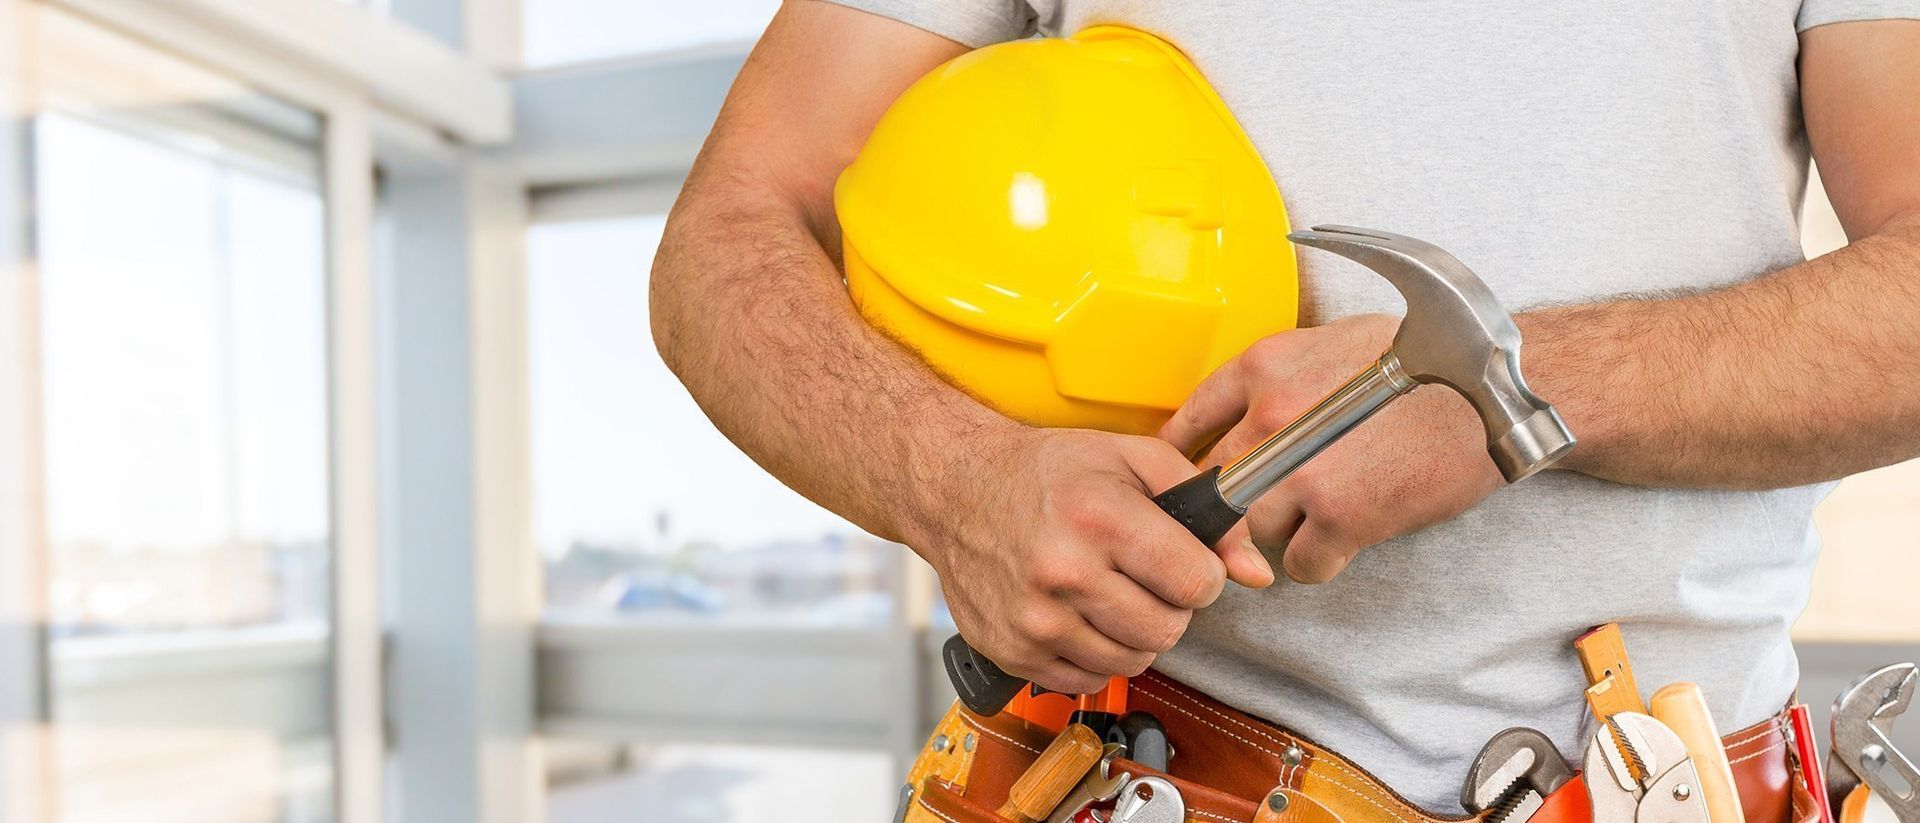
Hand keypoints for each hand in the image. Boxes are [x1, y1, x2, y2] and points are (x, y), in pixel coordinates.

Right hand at [909, 427, 1266, 693]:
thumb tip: (1254, 570)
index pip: (1196, 583)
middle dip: (1170, 605)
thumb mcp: (1131, 459)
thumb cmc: (1042, 471)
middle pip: (1169, 629)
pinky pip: (1088, 679)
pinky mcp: (1014, 651)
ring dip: (1134, 632)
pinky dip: (1095, 653)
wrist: (955, 488)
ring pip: (1133, 660)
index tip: (1182, 562)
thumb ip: (1203, 506)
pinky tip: (1078, 614)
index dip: (1200, 573)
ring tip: (1108, 592)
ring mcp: (1035, 619)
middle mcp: (1063, 572)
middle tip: (1143, 576)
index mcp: (1099, 518)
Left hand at [1158, 314, 1503, 583]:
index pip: (1191, 420)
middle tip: (1268, 506)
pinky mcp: (1339, 516)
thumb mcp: (1336, 341)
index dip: (1183, 457)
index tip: (1184, 479)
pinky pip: (1298, 563)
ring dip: (1280, 533)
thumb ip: (1281, 377)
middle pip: (1216, 484)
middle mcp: (1271, 414)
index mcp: (1265, 365)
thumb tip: (1243, 415)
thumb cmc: (1431, 363)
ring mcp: (1301, 468)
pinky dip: (1319, 561)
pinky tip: (1346, 539)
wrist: (1497, 394)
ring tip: (1322, 515)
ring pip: (1251, 529)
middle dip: (1237, 501)